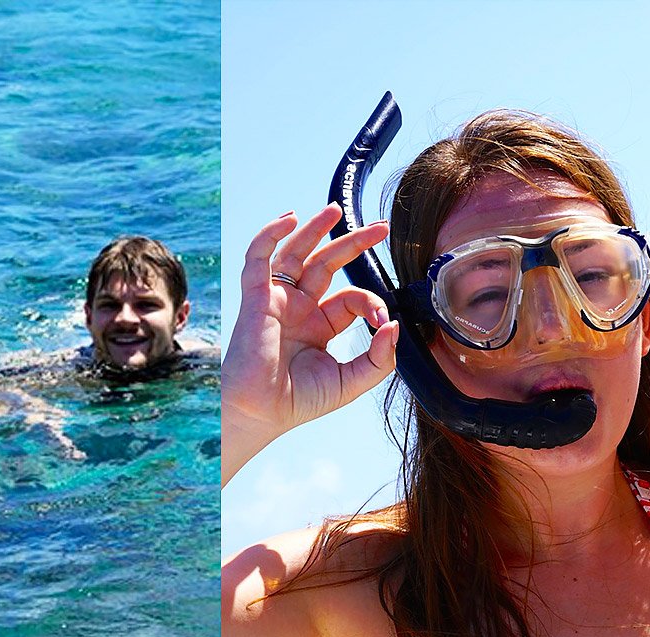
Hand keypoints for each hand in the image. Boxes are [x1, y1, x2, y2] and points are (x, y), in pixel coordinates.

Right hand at [222, 204, 397, 484]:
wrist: (261, 413)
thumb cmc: (300, 402)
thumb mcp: (351, 382)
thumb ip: (379, 358)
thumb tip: (394, 326)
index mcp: (319, 326)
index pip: (351, 298)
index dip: (371, 302)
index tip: (381, 321)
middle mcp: (298, 309)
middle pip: (327, 264)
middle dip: (353, 243)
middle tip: (381, 228)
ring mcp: (277, 301)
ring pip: (295, 253)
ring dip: (314, 229)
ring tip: (334, 210)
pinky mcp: (256, 298)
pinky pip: (258, 258)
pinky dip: (270, 235)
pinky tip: (290, 219)